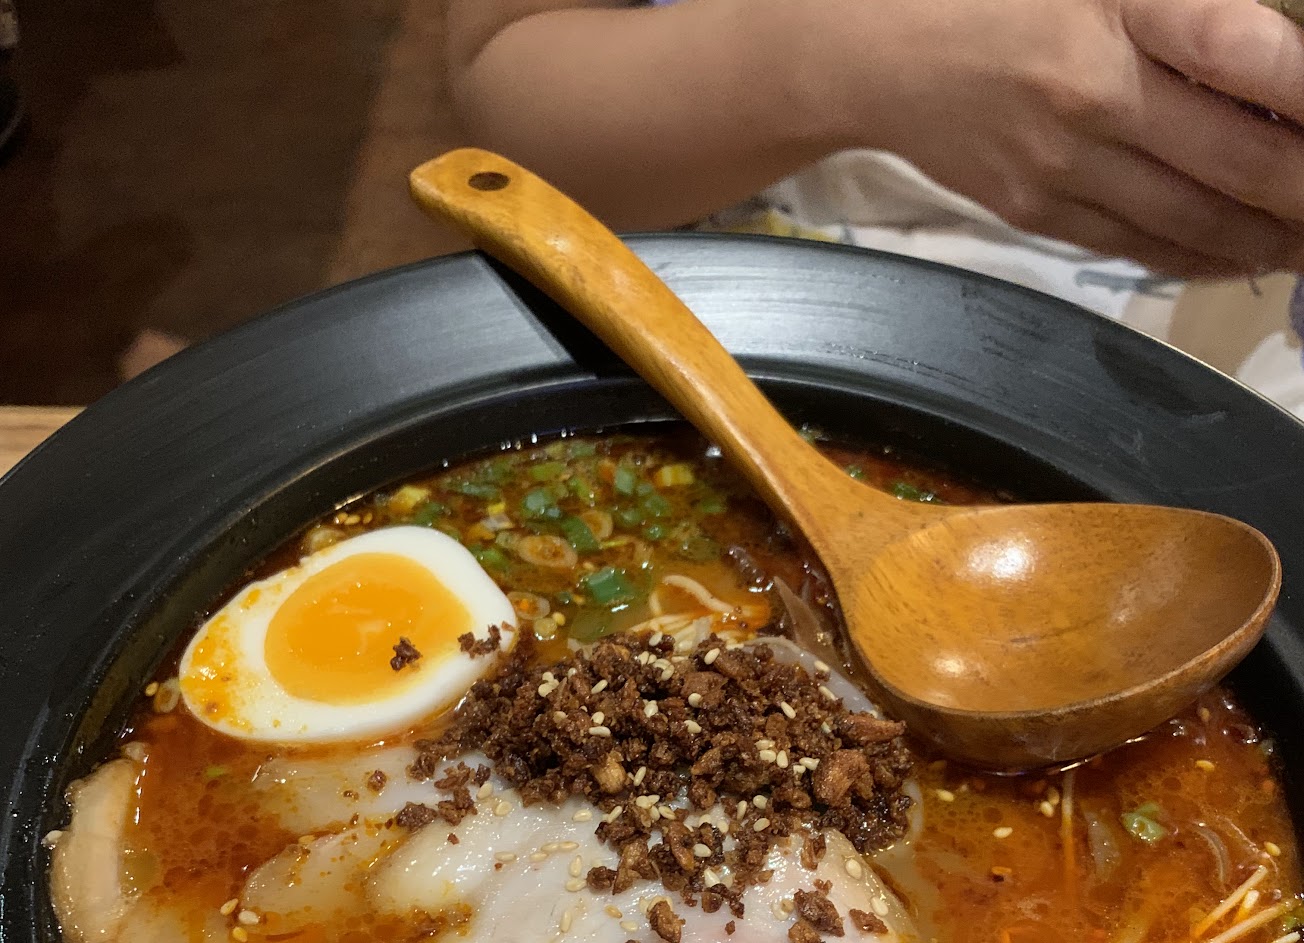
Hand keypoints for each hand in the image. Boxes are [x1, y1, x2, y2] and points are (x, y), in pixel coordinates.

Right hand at [830, 0, 1303, 275]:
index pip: (1245, 54)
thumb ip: (1187, 14)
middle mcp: (1094, 94)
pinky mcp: (1037, 212)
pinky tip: (1245, 256)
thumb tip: (1277, 69)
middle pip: (1239, 160)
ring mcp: (1063, 166)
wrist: (884, 57)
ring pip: (1196, 221)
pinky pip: (1139, 248)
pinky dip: (1203, 258)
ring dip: (1272, 237)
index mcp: (1119, 9)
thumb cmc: (999, 0)